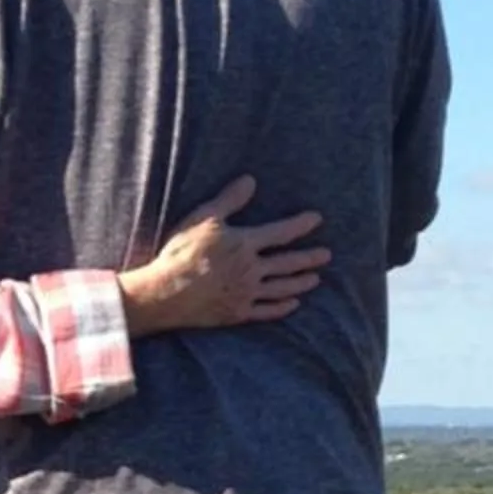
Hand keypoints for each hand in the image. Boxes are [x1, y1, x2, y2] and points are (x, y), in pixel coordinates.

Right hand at [117, 177, 330, 336]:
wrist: (166, 293)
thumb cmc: (182, 253)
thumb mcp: (203, 218)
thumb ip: (229, 200)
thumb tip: (250, 180)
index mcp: (245, 244)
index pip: (281, 233)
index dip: (300, 225)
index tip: (317, 220)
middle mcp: (251, 269)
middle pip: (287, 263)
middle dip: (309, 258)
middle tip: (326, 255)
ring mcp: (246, 293)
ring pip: (281, 288)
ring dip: (300, 283)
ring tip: (315, 279)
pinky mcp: (237, 312)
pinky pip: (266, 311)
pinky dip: (282, 307)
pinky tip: (292, 305)